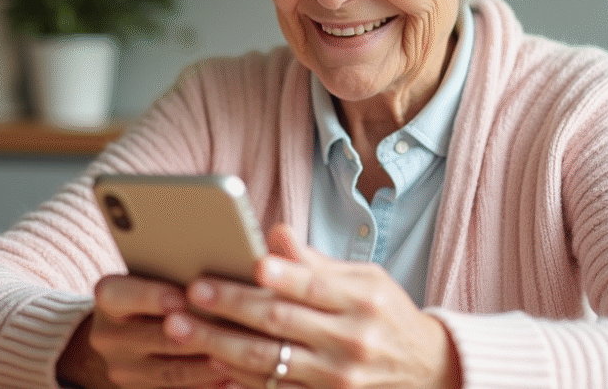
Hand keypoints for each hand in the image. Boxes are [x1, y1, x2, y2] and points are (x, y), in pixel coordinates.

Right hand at [57, 273, 231, 388]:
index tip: (184, 296)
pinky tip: (229, 375)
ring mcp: (121, 368)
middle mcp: (106, 336)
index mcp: (107, 298)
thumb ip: (172, 271)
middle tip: (228, 326)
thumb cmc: (150, 289)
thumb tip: (216, 273)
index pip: (120, 295)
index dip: (151, 296)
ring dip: (207, 363)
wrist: (123, 331)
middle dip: (194, 333)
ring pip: (170, 370)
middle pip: (155, 336)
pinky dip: (204, 383)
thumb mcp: (149, 275)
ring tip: (238, 353)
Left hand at [163, 224, 461, 388]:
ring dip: (219, 344)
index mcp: (362, 300)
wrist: (425, 370)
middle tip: (191, 293)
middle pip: (280, 323)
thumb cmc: (384, 313)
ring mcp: (337, 378)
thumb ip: (315, 261)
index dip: (280, 276)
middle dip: (230, 307)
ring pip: (267, 360)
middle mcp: (351, 340)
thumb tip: (275, 233)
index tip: (248, 264)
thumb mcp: (365, 278)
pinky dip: (239, 376)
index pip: (312, 285)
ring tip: (182, 328)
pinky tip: (211, 360)